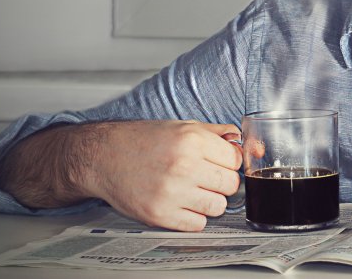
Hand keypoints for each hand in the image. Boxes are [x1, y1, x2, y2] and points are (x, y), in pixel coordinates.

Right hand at [81, 120, 242, 230]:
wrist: (105, 156)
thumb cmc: (145, 140)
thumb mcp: (185, 126)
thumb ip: (218, 134)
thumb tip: (246, 143)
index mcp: (192, 141)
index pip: (236, 160)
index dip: (229, 162)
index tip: (219, 163)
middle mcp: (184, 166)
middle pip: (231, 185)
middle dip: (222, 182)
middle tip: (207, 178)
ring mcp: (171, 193)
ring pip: (218, 207)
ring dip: (210, 201)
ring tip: (194, 191)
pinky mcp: (159, 214)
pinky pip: (197, 224)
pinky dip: (193, 217)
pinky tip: (182, 203)